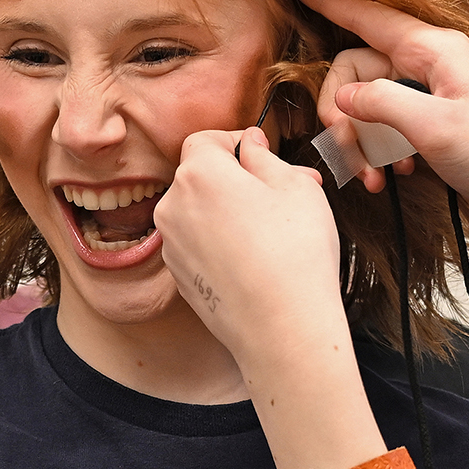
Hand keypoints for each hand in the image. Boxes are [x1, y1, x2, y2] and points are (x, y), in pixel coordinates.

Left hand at [155, 125, 346, 370]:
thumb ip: (265, 157)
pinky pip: (198, 245)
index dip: (234, 142)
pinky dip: (220, 244)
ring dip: (228, 213)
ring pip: (199, 213)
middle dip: (237, 181)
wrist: (282, 328)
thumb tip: (250, 144)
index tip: (260, 154)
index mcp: (198, 173)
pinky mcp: (178, 277)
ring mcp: (172, 245)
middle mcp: (173, 206)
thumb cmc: (295, 254)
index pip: (205, 140)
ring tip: (274, 233)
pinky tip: (255, 261)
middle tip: (282, 196)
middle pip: (201, 177)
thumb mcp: (297, 187)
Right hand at [299, 0, 468, 252]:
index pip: (369, 15)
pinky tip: (396, 175)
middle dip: (342, 114)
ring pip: (367, 103)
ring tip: (377, 179)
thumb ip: (381, 103)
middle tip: (345, 152)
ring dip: (362, 142)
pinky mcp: (431, 120)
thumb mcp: (434, 129)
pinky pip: (386, 124)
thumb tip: (341, 97)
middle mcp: (429, 62)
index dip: (331, 1)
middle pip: (356, 69)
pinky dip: (381, 151)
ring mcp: (430, 91)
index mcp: (434, 49)